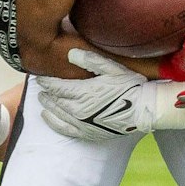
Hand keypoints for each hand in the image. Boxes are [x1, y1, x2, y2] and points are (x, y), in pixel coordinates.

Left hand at [37, 50, 181, 139]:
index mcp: (83, 92)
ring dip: (47, 106)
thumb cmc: (130, 86)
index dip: (47, 81)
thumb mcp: (113, 68)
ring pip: (57, 114)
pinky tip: (47, 117)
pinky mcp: (87, 133)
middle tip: (40, 86)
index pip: (57, 86)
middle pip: (55, 100)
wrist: (144, 111)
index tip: (40, 76)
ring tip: (42, 99)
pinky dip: (53, 122)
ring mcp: (82, 123)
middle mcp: (79, 110)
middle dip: (46, 92)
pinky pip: (64, 129)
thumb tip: (70, 53)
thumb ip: (90, 60)